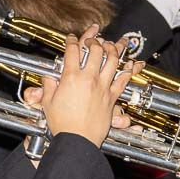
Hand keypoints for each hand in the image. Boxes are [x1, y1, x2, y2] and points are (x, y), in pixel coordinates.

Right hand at [40, 26, 135, 147]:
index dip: (71, 41)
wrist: (77, 140)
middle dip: (93, 40)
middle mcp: (89, 79)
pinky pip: (123, 80)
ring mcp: (103, 87)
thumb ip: (48, 87)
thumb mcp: (48, 103)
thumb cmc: (63, 124)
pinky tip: (131, 63)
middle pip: (96, 50)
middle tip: (92, 40)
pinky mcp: (112, 97)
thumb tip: (48, 78)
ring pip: (112, 60)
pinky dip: (128, 70)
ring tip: (110, 44)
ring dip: (112, 48)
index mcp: (71, 78)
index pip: (72, 51)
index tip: (71, 38)